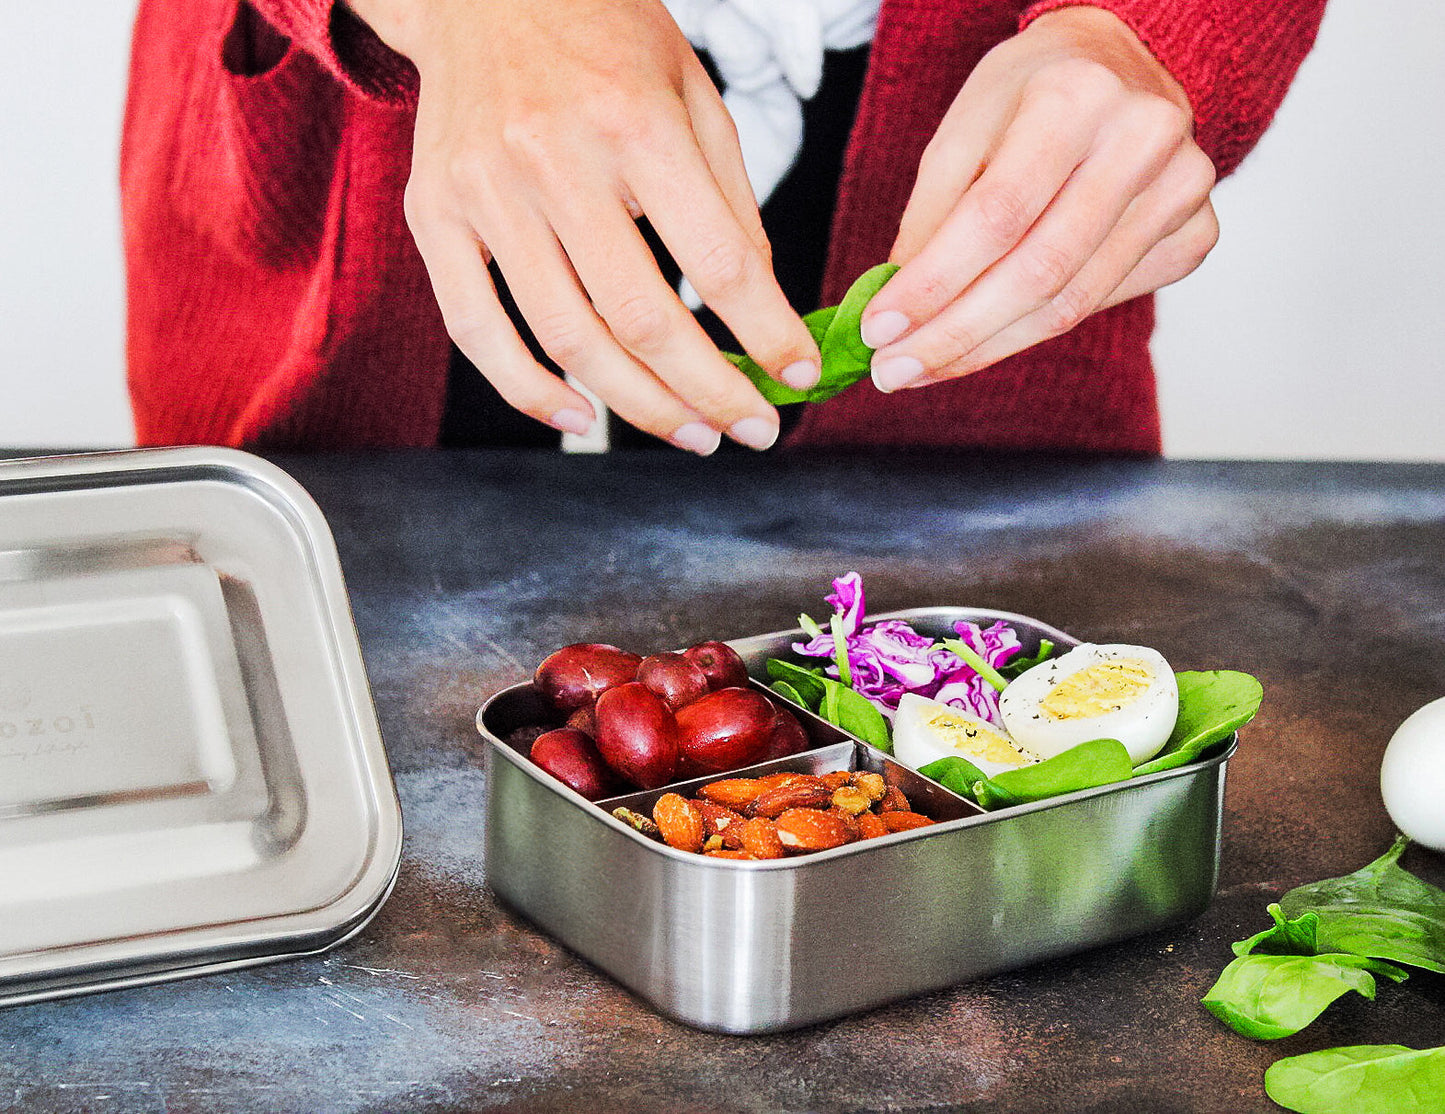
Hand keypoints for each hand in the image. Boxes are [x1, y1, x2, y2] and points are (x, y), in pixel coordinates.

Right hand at [351, 0, 820, 451]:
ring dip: (638, 407)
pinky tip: (580, 417)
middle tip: (753, 429)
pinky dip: (527, 390)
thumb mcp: (693, 93)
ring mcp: (484, 192)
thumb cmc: (604, 36)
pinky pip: (475, 328)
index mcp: (634, 122)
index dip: (766, 332)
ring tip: (692, 434)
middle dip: (710, 391)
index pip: (717, 260)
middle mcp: (554, 160)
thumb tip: (760, 307)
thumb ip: (728, 199)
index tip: (797, 374)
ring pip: (567, 338)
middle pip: (641, 318)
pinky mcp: (432, 214)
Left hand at [860, 7, 1218, 391]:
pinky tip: (987, 338)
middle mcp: (1143, 140)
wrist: (1124, 64)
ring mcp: (1182, 190)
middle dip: (955, 335)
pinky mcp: (1195, 233)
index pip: (997, 214)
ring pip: (1071, 304)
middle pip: (1039, 272)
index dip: (934, 283)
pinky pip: (1101, 303)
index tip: (878, 329)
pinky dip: (1033, 330)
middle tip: (892, 370)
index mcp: (1077, 96)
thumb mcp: (963, 128)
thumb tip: (899, 304)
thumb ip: (931, 214)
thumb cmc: (1032, 94)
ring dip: (986, 348)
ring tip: (922, 368)